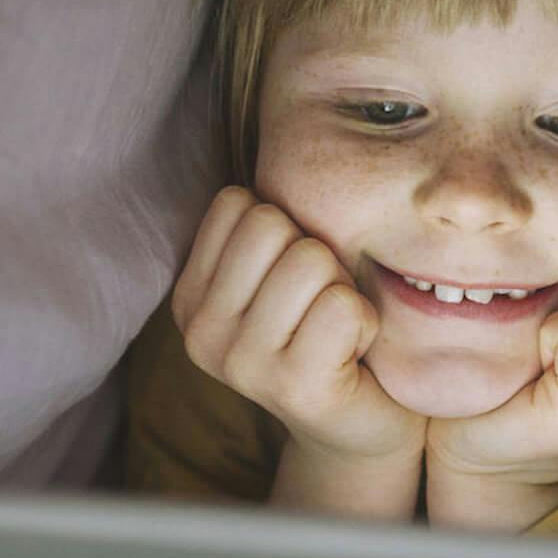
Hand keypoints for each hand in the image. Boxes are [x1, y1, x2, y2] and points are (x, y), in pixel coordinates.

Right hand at [174, 187, 424, 466]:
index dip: (289, 230)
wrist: (365, 427)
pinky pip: (343, 305)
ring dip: (343, 291)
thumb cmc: (332, 337)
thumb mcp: (284, 278)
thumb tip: (282, 131)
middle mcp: (201, 332)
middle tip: (322, 309)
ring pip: (311, 260)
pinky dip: (365, 321)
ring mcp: (242, 364)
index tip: (296, 284)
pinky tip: (354, 354)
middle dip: (318, 257)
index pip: (239, 204)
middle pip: (273, 225)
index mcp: (191, 297)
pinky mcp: (293, 388)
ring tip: (337, 332)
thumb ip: (264, 231)